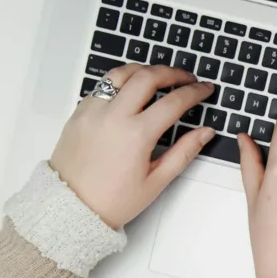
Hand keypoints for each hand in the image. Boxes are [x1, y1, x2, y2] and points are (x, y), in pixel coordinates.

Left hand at [50, 64, 216, 228]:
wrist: (71, 207)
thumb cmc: (112, 200)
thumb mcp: (156, 181)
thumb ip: (184, 152)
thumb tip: (205, 133)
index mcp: (136, 135)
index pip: (173, 102)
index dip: (194, 92)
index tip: (204, 89)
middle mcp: (113, 116)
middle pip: (147, 77)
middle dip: (172, 73)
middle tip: (186, 77)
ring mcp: (93, 111)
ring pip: (121, 74)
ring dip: (144, 70)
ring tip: (158, 75)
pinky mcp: (79, 112)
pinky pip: (102, 87)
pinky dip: (120, 82)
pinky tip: (131, 91)